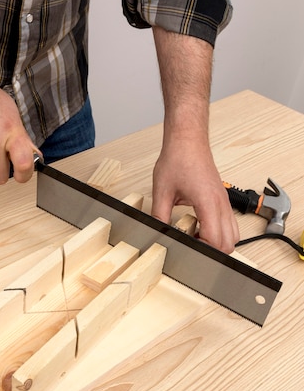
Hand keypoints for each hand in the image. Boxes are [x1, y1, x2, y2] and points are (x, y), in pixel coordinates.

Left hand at [151, 138, 239, 253]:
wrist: (188, 139)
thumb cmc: (178, 158)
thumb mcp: (161, 191)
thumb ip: (159, 216)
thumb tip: (157, 232)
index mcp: (207, 202)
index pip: (214, 239)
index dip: (203, 250)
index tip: (190, 251)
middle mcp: (220, 203)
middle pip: (229, 242)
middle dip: (213, 250)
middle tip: (193, 247)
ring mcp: (224, 201)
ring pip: (234, 234)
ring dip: (219, 242)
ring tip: (198, 239)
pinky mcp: (222, 198)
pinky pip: (230, 222)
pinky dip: (220, 231)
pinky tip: (201, 228)